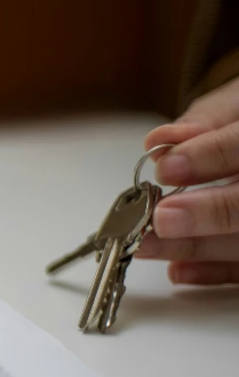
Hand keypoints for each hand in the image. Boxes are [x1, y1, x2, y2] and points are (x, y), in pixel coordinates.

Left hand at [137, 76, 238, 284]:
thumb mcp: (236, 104)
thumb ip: (204, 122)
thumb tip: (161, 142)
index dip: (210, 156)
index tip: (166, 167)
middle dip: (209, 214)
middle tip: (161, 218)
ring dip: (197, 248)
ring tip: (146, 245)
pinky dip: (216, 272)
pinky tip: (178, 270)